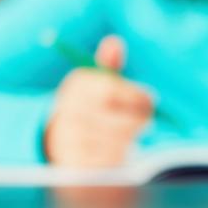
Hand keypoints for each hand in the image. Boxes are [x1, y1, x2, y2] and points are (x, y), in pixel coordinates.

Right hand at [43, 36, 153, 167]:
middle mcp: (69, 112)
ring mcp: (70, 140)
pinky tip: (120, 151)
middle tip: (145, 121)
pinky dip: (118, 157)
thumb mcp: (95, 82)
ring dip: (130, 139)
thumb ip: (107, 65)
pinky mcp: (74, 164)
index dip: (137, 97)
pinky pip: (107, 162)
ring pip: (116, 141)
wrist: (57, 139)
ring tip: (132, 136)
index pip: (112, 91)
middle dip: (138, 120)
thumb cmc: (89, 105)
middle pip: (118, 118)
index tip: (150, 101)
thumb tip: (114, 42)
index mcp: (77, 87)